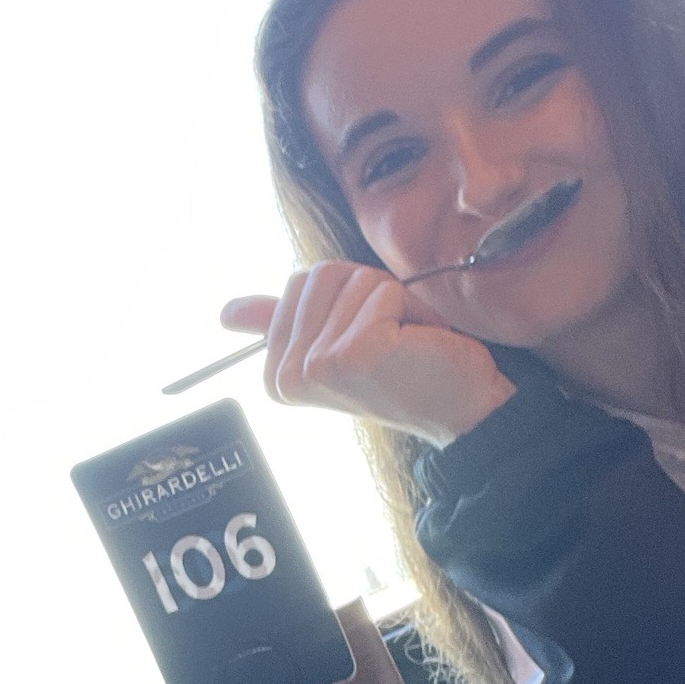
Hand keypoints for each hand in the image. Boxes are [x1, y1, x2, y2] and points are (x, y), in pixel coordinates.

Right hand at [223, 262, 512, 444]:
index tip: (363, 340)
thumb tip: (226, 313)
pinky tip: (413, 344)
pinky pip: (381, 292)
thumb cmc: (404, 369)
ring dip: (390, 302)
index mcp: (277, 376)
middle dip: (364, 294)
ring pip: (352, 280)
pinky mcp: (355, 353)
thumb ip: (282, 324)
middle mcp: (290, 377)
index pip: (298, 283)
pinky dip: (409, 308)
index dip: (343, 299)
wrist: (459, 407)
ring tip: (401, 342)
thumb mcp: (335, 340)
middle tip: (387, 339)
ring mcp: (319, 367)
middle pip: (320, 276)